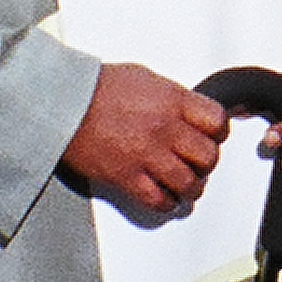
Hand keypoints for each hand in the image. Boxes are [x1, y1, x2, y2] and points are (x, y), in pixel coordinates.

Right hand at [62, 62, 233, 221]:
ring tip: (185, 184)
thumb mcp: (145, 78)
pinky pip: (159, 200)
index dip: (218, 132)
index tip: (213, 136)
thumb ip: (172, 96)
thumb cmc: (97, 87)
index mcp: (173, 101)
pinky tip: (164, 196)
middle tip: (198, 162)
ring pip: (189, 184)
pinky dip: (166, 203)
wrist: (63, 102)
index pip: (217, 122)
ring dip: (190, 187)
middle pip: (208, 157)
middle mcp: (165, 129)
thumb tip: (187, 110)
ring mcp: (147, 155)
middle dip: (206, 162)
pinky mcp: (127, 177)